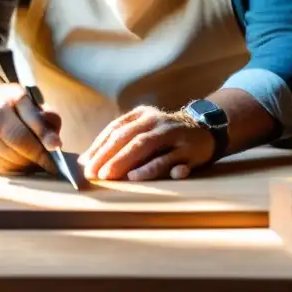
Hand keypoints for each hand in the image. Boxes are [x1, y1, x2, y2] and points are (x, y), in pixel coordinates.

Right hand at [0, 83, 61, 174]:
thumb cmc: (18, 107)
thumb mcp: (36, 104)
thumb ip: (49, 119)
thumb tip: (54, 143)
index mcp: (14, 96)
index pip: (31, 119)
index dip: (45, 135)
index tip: (56, 147)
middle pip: (18, 140)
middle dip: (37, 155)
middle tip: (51, 164)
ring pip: (10, 156)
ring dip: (28, 164)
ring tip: (38, 163)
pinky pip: (1, 164)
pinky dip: (16, 167)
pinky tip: (23, 164)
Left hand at [78, 106, 214, 181]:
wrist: (206, 130)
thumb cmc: (166, 135)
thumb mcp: (144, 130)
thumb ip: (119, 141)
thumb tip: (85, 160)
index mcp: (142, 115)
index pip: (116, 129)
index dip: (99, 146)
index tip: (85, 163)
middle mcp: (157, 122)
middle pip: (128, 137)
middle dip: (108, 155)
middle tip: (94, 173)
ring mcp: (173, 135)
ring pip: (146, 146)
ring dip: (126, 161)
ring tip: (110, 175)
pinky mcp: (188, 151)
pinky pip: (170, 160)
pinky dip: (154, 168)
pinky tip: (139, 176)